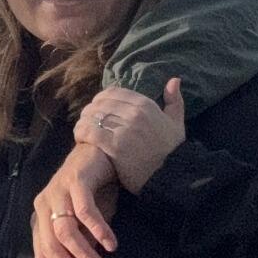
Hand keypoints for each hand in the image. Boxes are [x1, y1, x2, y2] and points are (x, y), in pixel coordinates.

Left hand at [32, 140, 119, 257]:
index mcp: (40, 218)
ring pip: (65, 231)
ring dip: (85, 255)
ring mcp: (57, 192)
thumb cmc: (90, 193)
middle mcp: (43, 206)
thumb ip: (81, 248)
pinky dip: (98, 230)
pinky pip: (84, 211)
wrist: (98, 154)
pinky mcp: (74, 181)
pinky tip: (110, 245)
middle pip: (51, 246)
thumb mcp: (85, 226)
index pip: (42, 255)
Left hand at [73, 77, 186, 194]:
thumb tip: (174, 79)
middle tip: (86, 122)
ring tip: (81, 131)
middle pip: (100, 104)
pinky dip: (81, 134)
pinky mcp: (115, 146)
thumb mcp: (177, 124)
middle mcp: (135, 113)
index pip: (113, 92)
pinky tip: (80, 139)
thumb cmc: (172, 152)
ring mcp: (125, 129)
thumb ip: (175, 101)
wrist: (172, 178)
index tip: (97, 109)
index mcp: (147, 105)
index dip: (100, 99)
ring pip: (92, 117)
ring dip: (82, 123)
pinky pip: (90, 133)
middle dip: (89, 112)